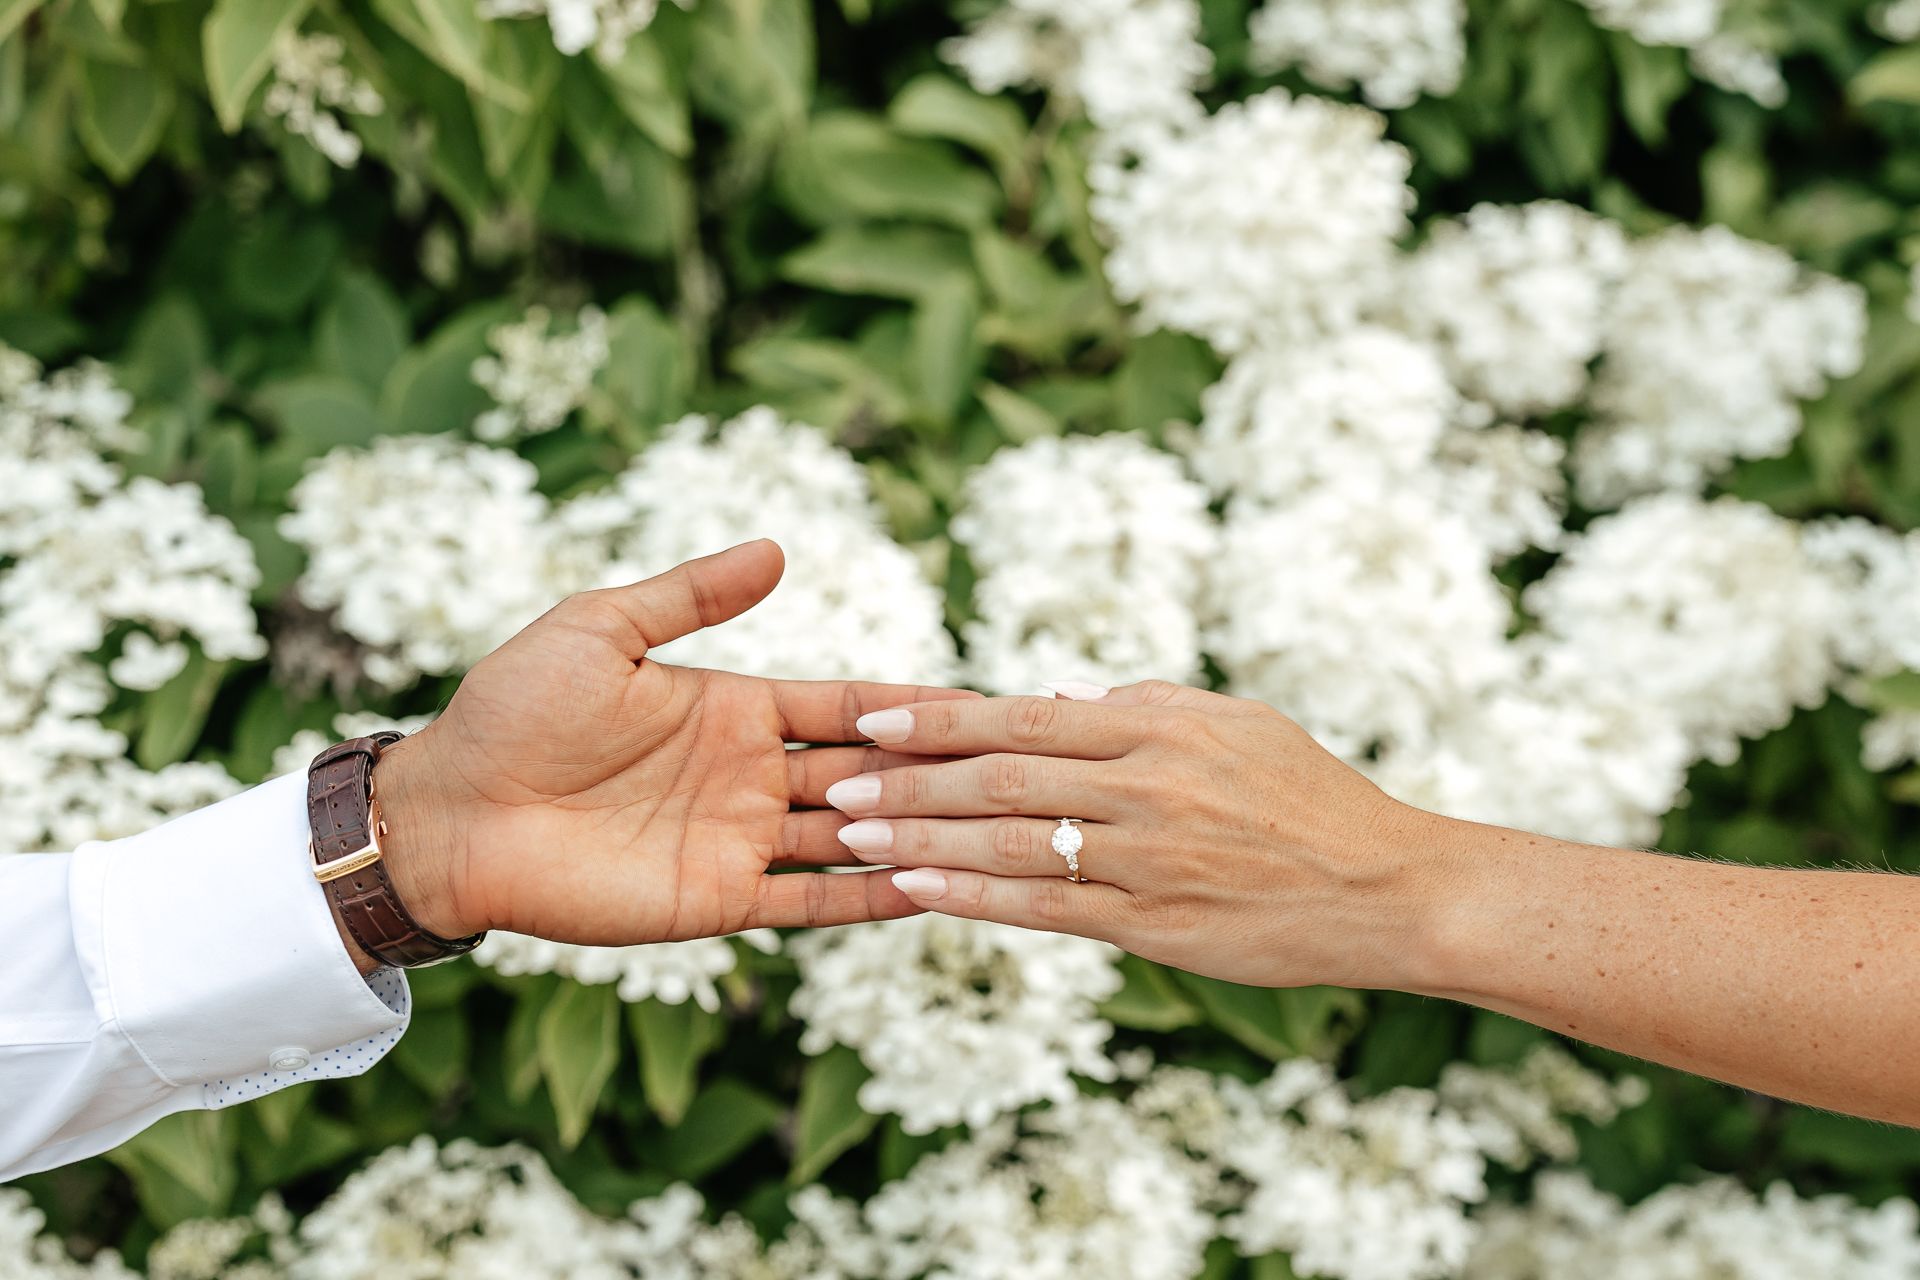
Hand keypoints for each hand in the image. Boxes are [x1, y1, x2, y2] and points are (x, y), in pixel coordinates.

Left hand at [347, 540, 975, 966]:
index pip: (846, 705)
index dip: (910, 705)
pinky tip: (931, 891)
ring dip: (916, 833)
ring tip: (994, 833)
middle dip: (933, 772)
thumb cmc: (514, 708)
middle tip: (1015, 771)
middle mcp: (751, 776)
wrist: (452, 811)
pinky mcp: (717, 899)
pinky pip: (808, 903)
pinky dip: (869, 900)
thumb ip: (691, 596)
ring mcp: (739, 840)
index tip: (980, 701)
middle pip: (866, 773)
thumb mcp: (602, 629)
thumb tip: (778, 548)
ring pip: (854, 839)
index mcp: (735, 708)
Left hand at [821, 680, 1451, 989]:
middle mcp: (1148, 789)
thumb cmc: (1310, 796)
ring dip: (922, 839)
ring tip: (854, 831)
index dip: (940, 716)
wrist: (1386, 889)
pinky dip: (975, 899)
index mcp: (1161, 728)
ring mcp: (1149, 862)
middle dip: (909, 776)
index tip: (872, 712)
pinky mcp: (1154, 927)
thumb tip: (1052, 695)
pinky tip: (917, 892)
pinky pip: (1046, 911)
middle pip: (1002, 778)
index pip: (1025, 716)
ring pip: (1012, 846)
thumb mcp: (1237, 722)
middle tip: (837, 776)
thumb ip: (1142, 704)